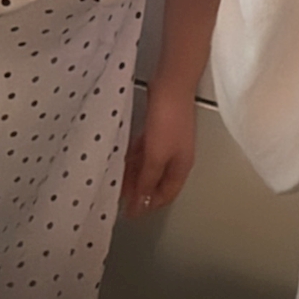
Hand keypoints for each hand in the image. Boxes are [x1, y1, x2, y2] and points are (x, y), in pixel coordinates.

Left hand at [120, 81, 196, 219]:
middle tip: (120, 197)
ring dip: (135, 174)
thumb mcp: (156, 156)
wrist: (172, 85)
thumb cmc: (169, 119)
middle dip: (140, 191)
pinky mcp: (159, 127)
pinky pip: (146, 149)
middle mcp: (176, 156)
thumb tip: (142, 204)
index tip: (130, 212)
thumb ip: (147, 180)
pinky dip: (135, 157)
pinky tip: (123, 158)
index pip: (166, 195)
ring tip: (117, 180)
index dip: (149, 206)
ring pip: (150, 165)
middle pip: (157, 180)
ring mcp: (168, 141)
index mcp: (181, 166)